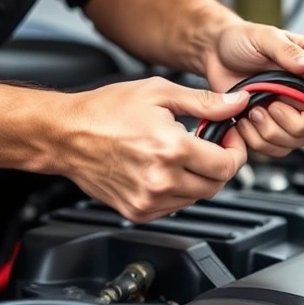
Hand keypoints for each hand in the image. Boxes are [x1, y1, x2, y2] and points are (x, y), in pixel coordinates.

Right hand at [55, 77, 250, 222]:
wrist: (66, 135)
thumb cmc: (106, 110)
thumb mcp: (160, 92)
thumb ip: (205, 102)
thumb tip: (237, 103)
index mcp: (170, 149)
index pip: (227, 165)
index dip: (236, 150)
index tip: (230, 138)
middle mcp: (161, 180)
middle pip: (216, 185)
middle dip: (221, 164)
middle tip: (212, 144)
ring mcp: (149, 200)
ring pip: (197, 198)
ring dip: (200, 177)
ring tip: (184, 153)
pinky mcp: (138, 212)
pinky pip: (175, 206)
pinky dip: (180, 190)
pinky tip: (167, 168)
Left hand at [202, 22, 303, 157]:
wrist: (215, 56)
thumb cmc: (240, 40)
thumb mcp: (263, 37)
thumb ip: (286, 50)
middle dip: (292, 123)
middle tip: (268, 107)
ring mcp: (293, 111)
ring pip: (299, 140)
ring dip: (271, 133)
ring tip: (252, 112)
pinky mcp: (277, 127)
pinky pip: (279, 148)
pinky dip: (259, 141)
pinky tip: (246, 123)